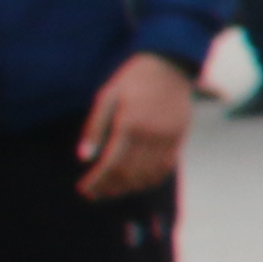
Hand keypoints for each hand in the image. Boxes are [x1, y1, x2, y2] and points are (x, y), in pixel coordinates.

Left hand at [74, 53, 194, 201]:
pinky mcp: (179, 138)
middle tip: (94, 195)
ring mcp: (167, 138)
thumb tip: (84, 158)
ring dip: (128, 188)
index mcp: (129, 124)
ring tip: (112, 192)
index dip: (97, 181)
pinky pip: (165, 168)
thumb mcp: (106, 97)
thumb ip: (95, 128)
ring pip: (148, 175)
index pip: (111, 164)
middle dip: (109, 188)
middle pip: (129, 174)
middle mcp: (150, 135)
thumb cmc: (132, 80)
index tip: (84, 189)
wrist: (169, 66)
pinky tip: (136, 183)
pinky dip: (150, 180)